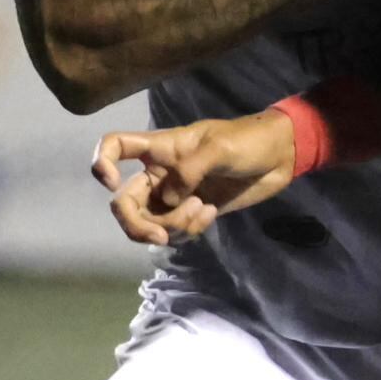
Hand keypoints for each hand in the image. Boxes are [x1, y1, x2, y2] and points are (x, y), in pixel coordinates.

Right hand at [94, 112, 301, 244]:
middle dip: (137, 225)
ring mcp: (174, 196)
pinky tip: (210, 213)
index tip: (112, 182)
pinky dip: (189, 230)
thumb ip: (189, 170)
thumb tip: (166, 200)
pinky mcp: (192, 213)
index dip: (101, 163)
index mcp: (160, 148)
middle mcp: (160, 173)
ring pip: (151, 223)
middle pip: (125, 202)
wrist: (279, 158)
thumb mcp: (219, 148)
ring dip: (173, 228)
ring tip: (202, 211)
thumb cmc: (248, 141)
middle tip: (160, 237)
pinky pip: (176, 233)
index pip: (114, 146)